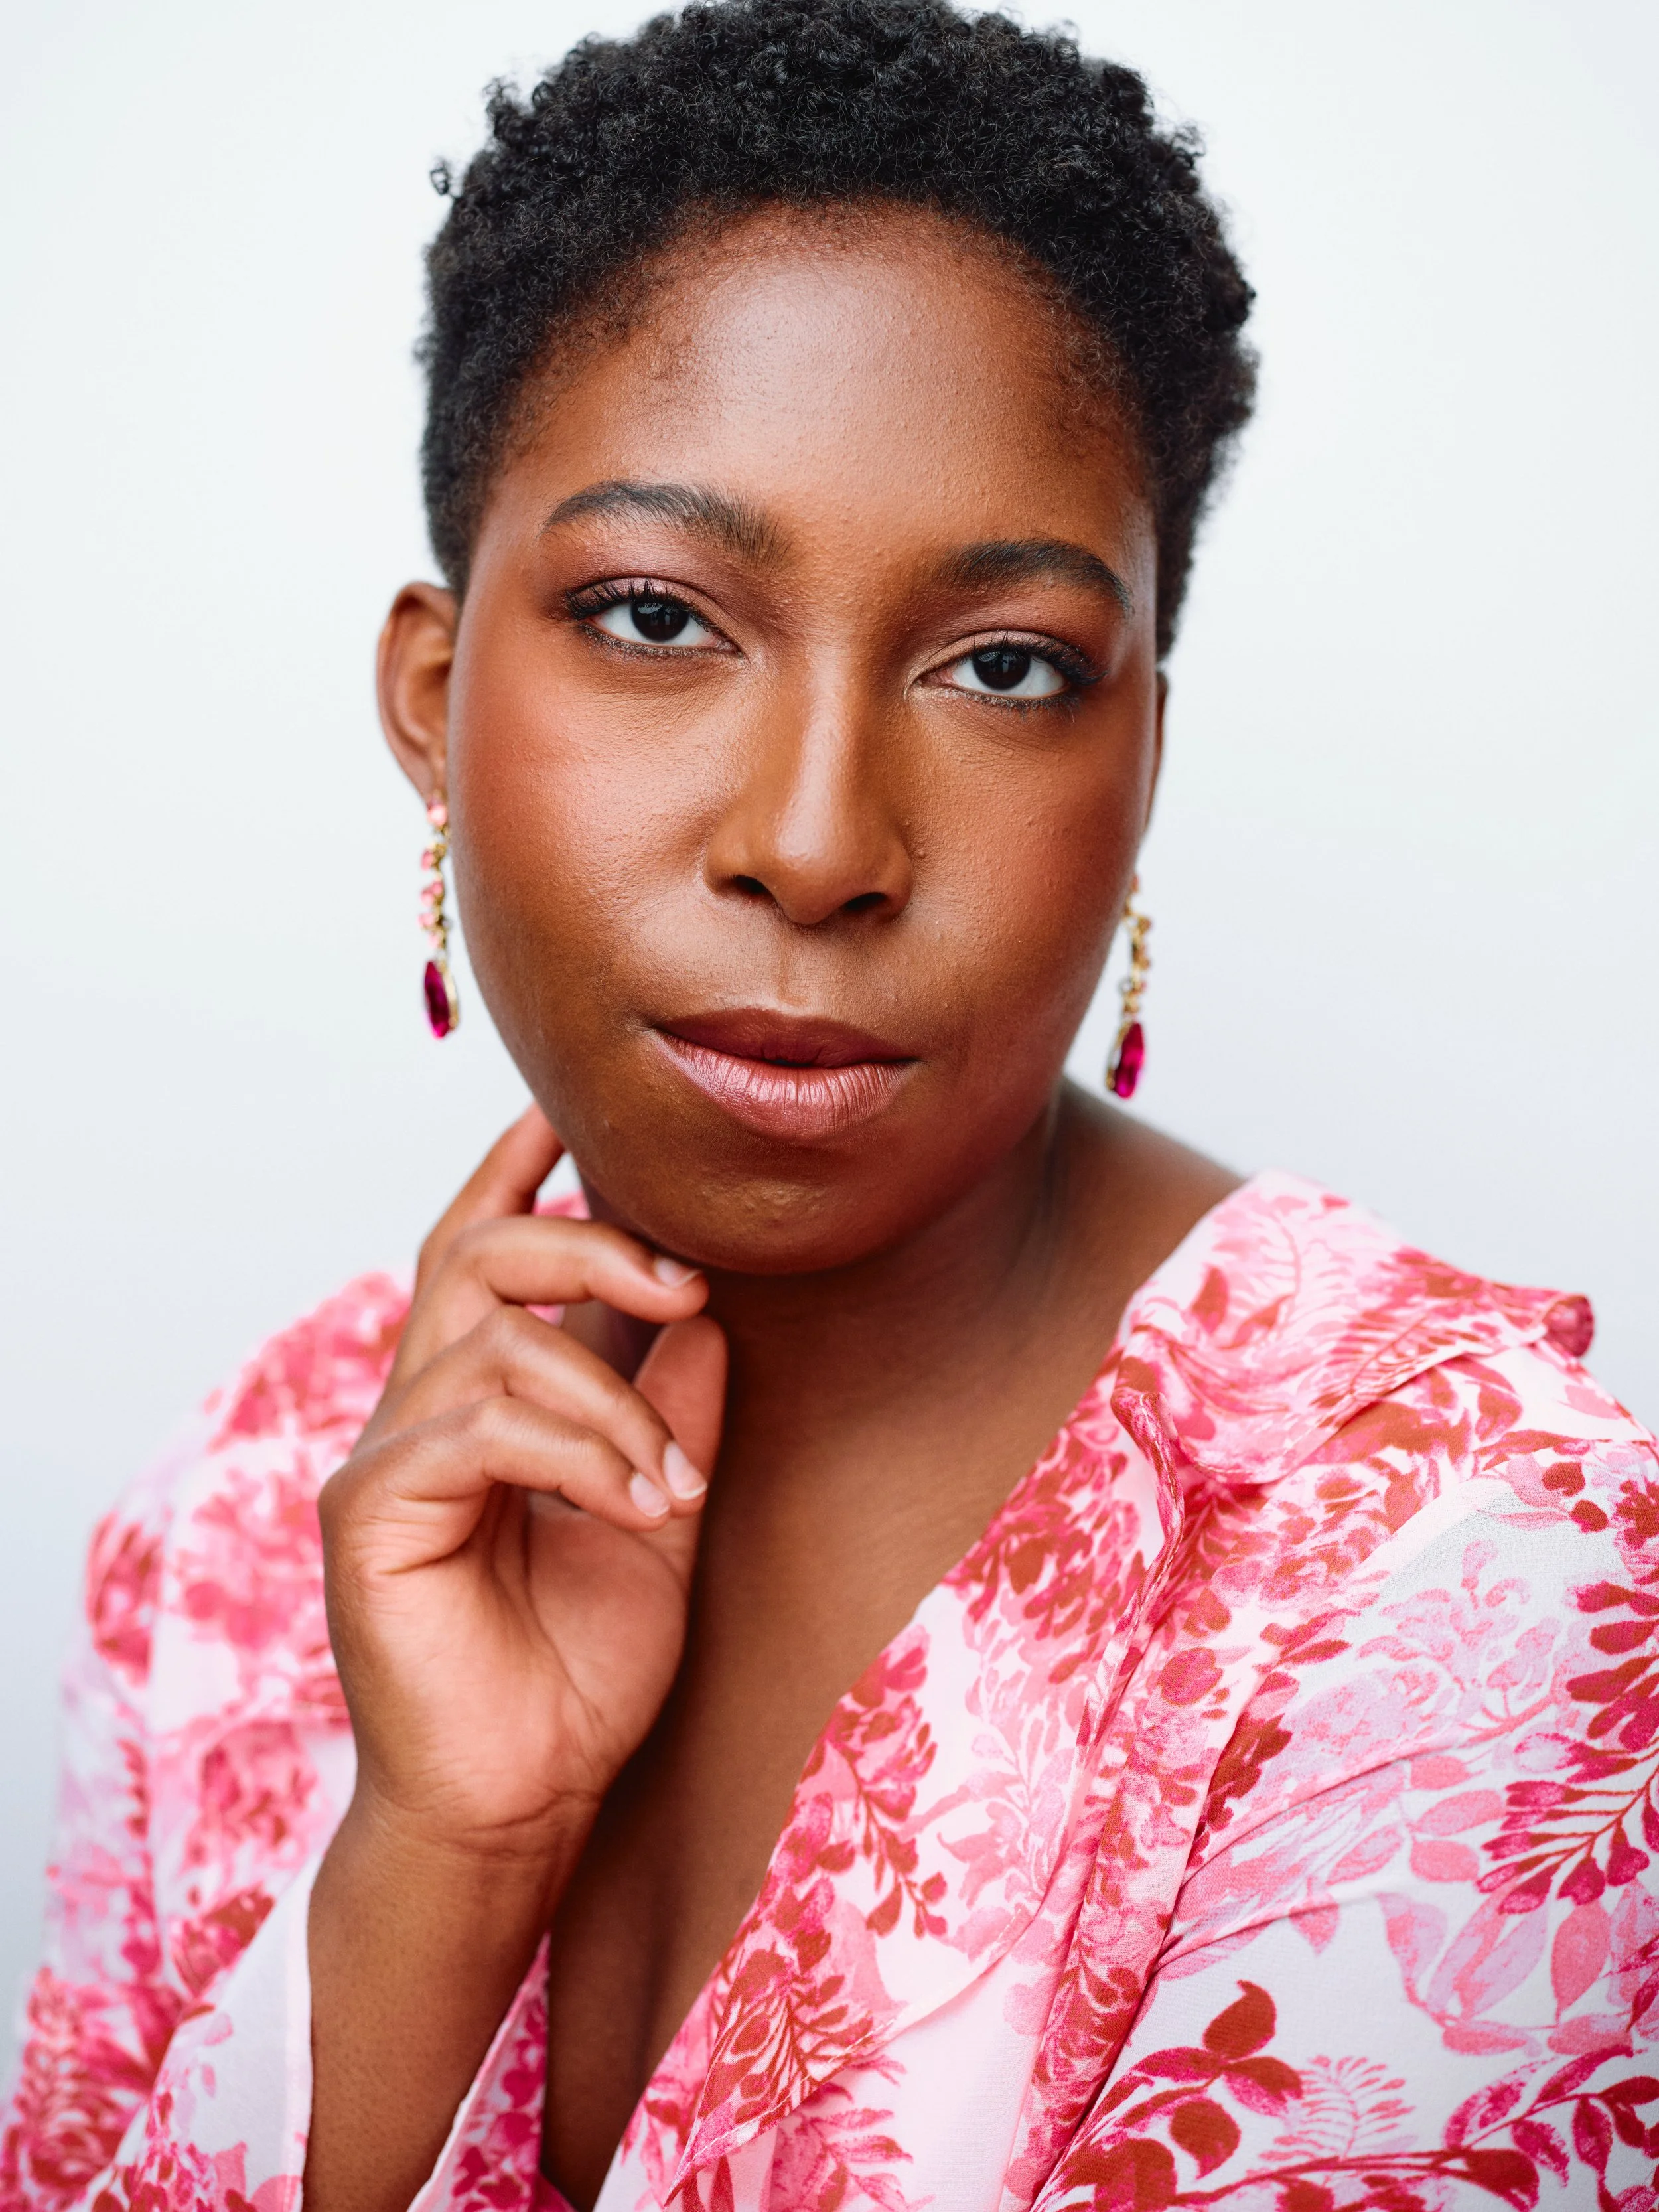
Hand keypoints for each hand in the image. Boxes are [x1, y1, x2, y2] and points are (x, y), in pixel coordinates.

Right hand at [319, 1103, 725, 1876]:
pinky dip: (577, 1449)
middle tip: (686, 1284)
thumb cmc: (578, 1673)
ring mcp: (387, 1459)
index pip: (483, 1250)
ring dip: (610, 1393)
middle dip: (587, 1241)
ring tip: (669, 1483)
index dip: (518, 1171)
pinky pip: (479, 1425)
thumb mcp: (656, 1515)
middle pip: (476, 1255)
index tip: (570, 1108)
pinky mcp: (372, 1514)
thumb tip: (707, 1311)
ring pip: (492, 1338)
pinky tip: (636, 1505)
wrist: (523, 1805)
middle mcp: (420, 1412)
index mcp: (479, 1402)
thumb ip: (675, 1411)